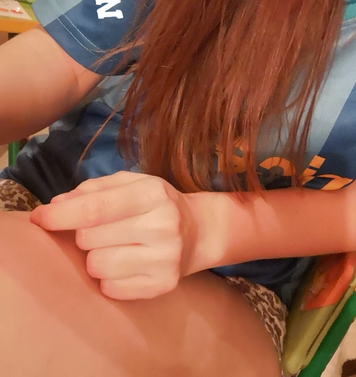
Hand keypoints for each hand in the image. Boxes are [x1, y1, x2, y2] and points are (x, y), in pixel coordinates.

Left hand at [29, 171, 196, 300]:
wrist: (198, 231)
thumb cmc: (156, 204)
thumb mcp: (132, 184)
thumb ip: (93, 190)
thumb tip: (54, 207)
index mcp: (153, 193)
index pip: (96, 208)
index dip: (61, 215)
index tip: (38, 219)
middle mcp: (163, 224)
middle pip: (90, 238)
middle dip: (85, 234)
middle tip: (104, 230)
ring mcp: (165, 257)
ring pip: (97, 266)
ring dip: (96, 257)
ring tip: (116, 247)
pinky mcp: (163, 285)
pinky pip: (111, 289)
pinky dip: (110, 279)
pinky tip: (127, 264)